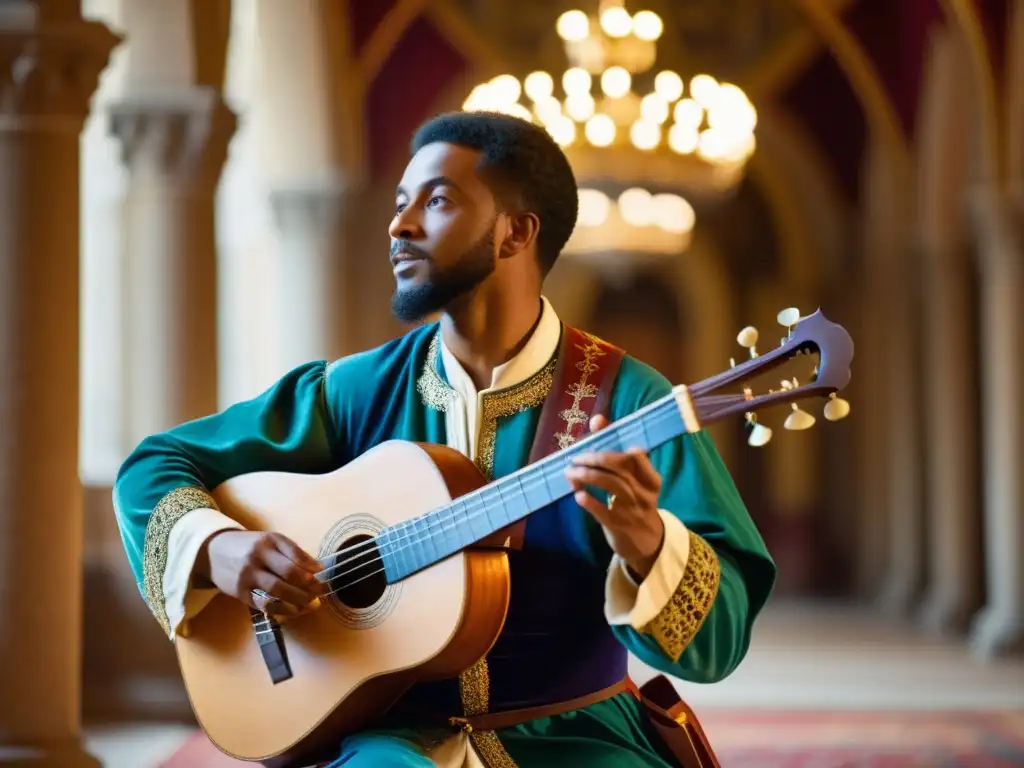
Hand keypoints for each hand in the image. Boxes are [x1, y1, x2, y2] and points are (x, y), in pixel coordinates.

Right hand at [197, 531, 325, 620]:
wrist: (213, 551)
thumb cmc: (249, 545)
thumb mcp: (270, 540)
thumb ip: (293, 551)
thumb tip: (319, 567)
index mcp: (268, 541)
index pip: (294, 555)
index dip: (312, 567)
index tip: (324, 574)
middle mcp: (256, 558)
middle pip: (288, 575)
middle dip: (309, 586)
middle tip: (321, 592)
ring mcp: (247, 577)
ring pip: (277, 593)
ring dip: (298, 601)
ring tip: (310, 604)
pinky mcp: (240, 593)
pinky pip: (264, 605)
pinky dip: (282, 610)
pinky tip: (294, 611)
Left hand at [565, 414, 664, 578]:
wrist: (646, 541)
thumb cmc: (635, 501)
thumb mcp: (634, 479)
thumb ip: (615, 449)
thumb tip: (597, 419)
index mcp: (651, 479)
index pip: (637, 457)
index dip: (616, 445)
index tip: (597, 439)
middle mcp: (644, 492)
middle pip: (620, 469)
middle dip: (595, 459)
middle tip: (575, 457)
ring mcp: (632, 510)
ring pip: (612, 487)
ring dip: (588, 476)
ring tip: (570, 472)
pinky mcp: (618, 526)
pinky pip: (603, 512)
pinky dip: (590, 502)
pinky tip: (578, 494)